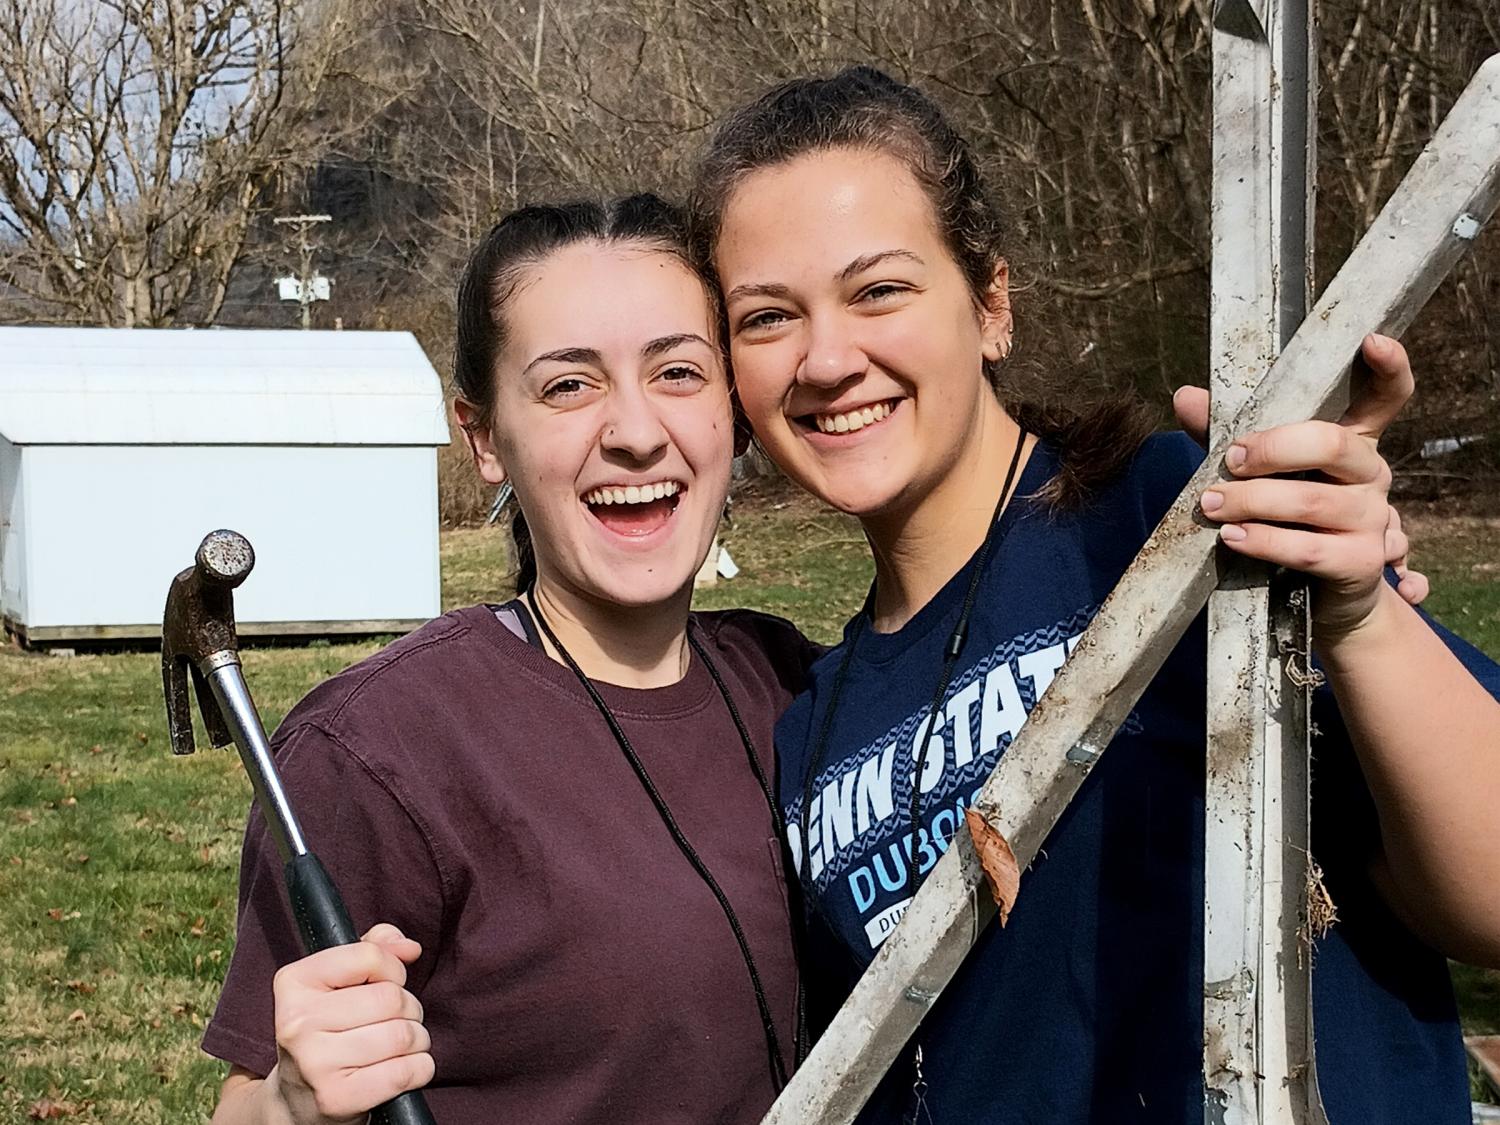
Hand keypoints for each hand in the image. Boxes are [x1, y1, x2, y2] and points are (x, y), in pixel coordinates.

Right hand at [268, 924, 432, 1124]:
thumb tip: (409, 948)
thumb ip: (374, 949)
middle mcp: (297, 1023)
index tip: (386, 984)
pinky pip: (405, 1072)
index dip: (392, 969)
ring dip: (418, 1039)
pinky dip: (420, 1067)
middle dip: (409, 1008)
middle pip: (391, 998)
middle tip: (397, 1020)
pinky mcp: (336, 1098)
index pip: (368, 957)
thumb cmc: (328, 1029)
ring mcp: (314, 1063)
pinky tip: (405, 1068)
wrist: (298, 1099)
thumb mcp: (338, 981)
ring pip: (402, 1035)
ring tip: (402, 1045)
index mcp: (294, 983)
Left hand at [1173, 334, 1426, 616]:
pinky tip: (1234, 539)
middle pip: (1333, 444)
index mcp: (1352, 441)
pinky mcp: (1362, 562)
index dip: (1388, 367)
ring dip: (1253, 501)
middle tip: (1230, 460)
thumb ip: (1225, 435)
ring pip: (1312, 500)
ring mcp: (1372, 518)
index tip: (1371, 341)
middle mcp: (1371, 474)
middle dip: (1274, 448)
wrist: (1315, 595)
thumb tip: (1185, 397)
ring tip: (1211, 505)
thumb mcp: (1257, 472)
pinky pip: (1310, 549)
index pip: (1386, 396)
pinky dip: (1266, 542)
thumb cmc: (1285, 518)